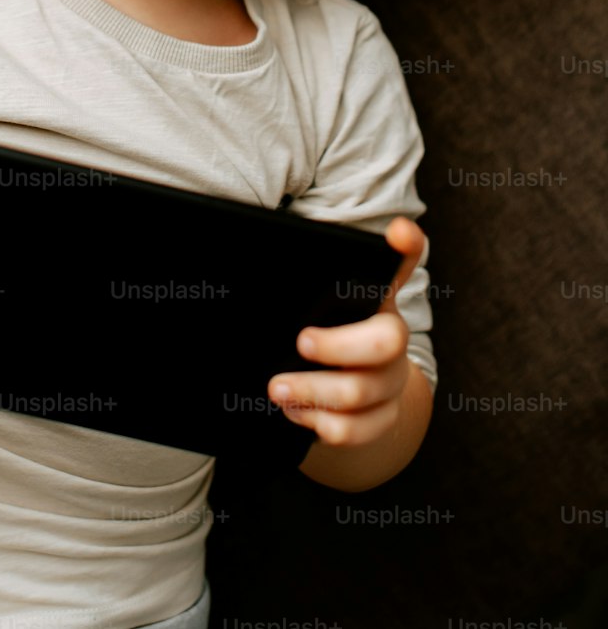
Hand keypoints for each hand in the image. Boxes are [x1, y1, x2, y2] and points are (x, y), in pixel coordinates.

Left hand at [267, 216, 423, 447]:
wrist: (344, 390)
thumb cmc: (318, 330)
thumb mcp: (313, 302)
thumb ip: (300, 284)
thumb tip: (255, 264)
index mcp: (376, 295)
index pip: (401, 262)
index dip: (405, 246)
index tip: (396, 231)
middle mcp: (392, 334)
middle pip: (387, 340)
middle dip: (338, 345)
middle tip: (300, 341)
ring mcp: (392, 379)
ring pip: (361, 391)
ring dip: (312, 391)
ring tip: (276, 387)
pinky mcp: (384, 417)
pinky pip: (357, 429)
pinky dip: (321, 423)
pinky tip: (295, 412)